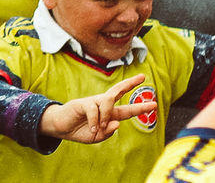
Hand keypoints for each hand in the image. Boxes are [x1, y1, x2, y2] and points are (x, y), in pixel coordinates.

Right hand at [38, 74, 157, 143]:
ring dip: (106, 116)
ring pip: (108, 101)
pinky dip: (95, 121)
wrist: (60, 128)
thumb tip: (117, 124)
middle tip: (142, 77)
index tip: (154, 104)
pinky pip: (94, 109)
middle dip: (130, 83)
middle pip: (118, 90)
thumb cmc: (79, 130)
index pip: (126, 108)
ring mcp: (92, 102)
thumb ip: (108, 132)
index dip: (140, 107)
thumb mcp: (97, 137)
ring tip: (99, 129)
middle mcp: (102, 104)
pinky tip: (92, 129)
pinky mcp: (82, 103)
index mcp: (109, 114)